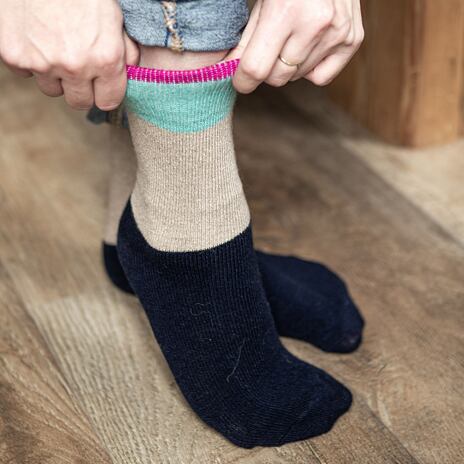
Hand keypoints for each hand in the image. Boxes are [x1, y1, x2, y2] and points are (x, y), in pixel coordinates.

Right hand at [0, 0, 139, 109]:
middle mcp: (76, 67)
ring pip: (52, 90)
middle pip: (79, 102)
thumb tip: (128, 72)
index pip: (108, 101)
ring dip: (55, 76)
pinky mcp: (15, 57)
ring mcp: (43, 64)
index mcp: (105, 59)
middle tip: (78, 68)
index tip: (101, 86)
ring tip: (55, 48)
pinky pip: (26, 73)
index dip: (105, 93)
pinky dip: (30, 60)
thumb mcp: (113, 17)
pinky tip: (35, 38)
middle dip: (81, 89)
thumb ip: (124, 50)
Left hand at [231, 0, 363, 92]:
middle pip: (277, 78)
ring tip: (291, 38)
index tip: (239, 80)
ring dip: (287, 67)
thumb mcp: (263, 2)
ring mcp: (337, 33)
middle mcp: (315, 25)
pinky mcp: (353, 40)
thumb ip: (246, 40)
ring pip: (296, 78)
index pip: (256, 69)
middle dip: (266, 70)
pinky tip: (307, 48)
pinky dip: (310, 70)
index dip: (242, 80)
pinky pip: (321, 77)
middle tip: (266, 52)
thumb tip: (229, 70)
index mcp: (286, 11)